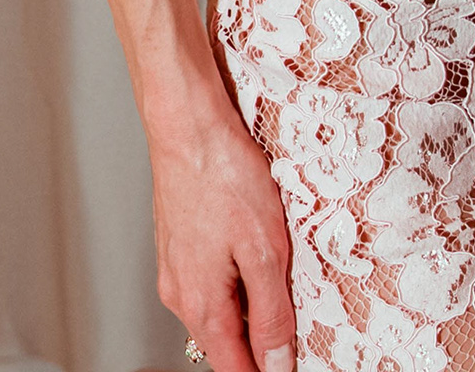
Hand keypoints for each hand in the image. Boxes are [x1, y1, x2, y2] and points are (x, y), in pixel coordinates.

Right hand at [150, 87, 294, 371]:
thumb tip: (276, 363)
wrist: (188, 127)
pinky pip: (211, 284)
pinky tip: (257, 256)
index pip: (234, 367)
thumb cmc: (223, 176)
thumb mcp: (265, 251)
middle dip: (260, 345)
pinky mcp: (178, 248)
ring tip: (282, 283)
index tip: (291, 368)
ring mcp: (175, 271)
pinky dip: (237, 283)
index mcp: (202, 304)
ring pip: (218, 312)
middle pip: (225, 344)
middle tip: (299, 331)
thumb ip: (272, 313)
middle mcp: (181, 294)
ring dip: (250, 310)